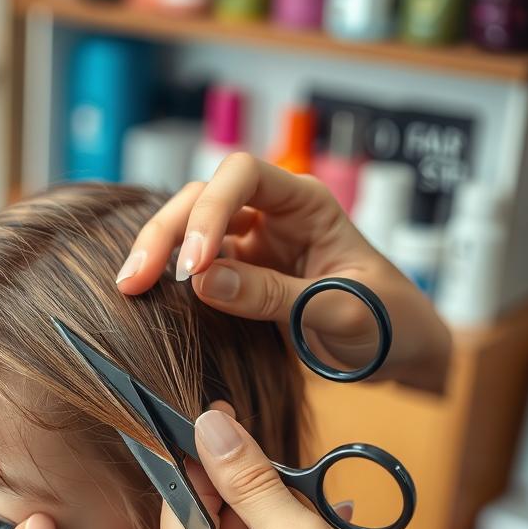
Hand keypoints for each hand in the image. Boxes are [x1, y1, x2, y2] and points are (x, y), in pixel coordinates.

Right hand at [117, 154, 450, 392]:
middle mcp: (272, 216)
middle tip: (136, 280)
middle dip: (165, 233)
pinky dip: (166, 280)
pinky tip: (145, 299)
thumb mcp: (339, 311)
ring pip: (188, 230)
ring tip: (130, 288)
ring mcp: (252, 246)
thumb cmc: (387, 321)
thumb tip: (202, 282)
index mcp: (307, 204)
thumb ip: (272, 296)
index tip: (193, 267)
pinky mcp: (237, 278)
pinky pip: (193, 269)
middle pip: (202, 199)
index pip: (243, 176)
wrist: (397, 351)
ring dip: (156, 253)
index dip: (210, 211)